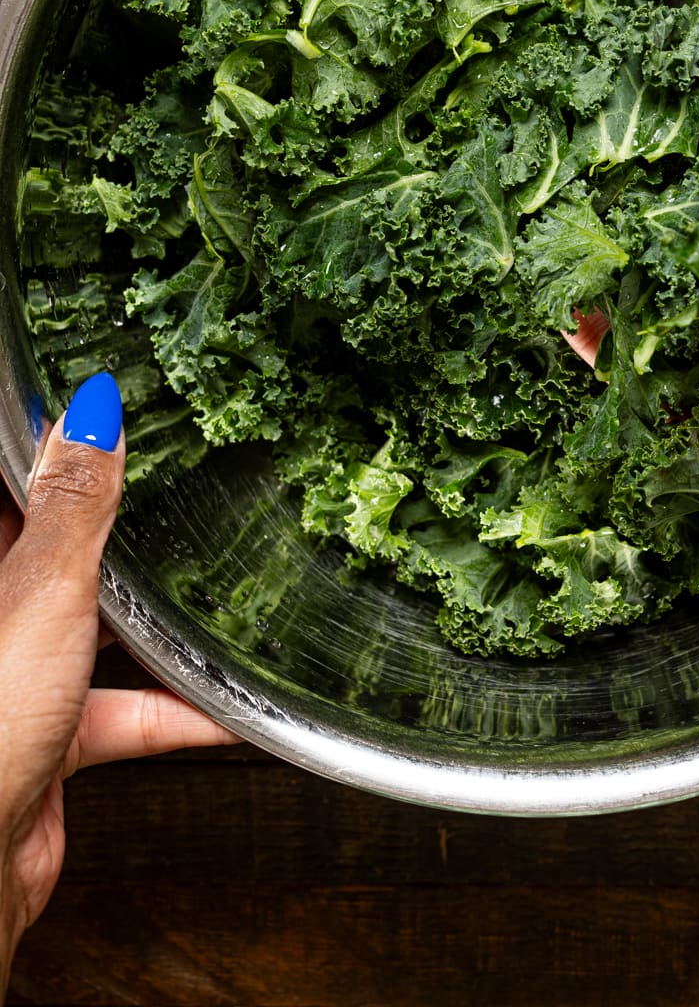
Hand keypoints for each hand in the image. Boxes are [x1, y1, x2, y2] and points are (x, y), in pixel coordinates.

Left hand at [0, 373, 233, 980]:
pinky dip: (180, 711)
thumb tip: (94, 408)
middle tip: (184, 486)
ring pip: (100, 631)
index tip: (119, 407)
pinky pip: (127, 710)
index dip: (61, 445)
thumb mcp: (42, 592)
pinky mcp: (50, 736)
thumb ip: (76, 503)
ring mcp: (20, 677)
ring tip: (222, 591)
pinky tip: (233, 707)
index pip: (17, 484)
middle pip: (62, 553)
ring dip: (160, 626)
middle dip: (124, 531)